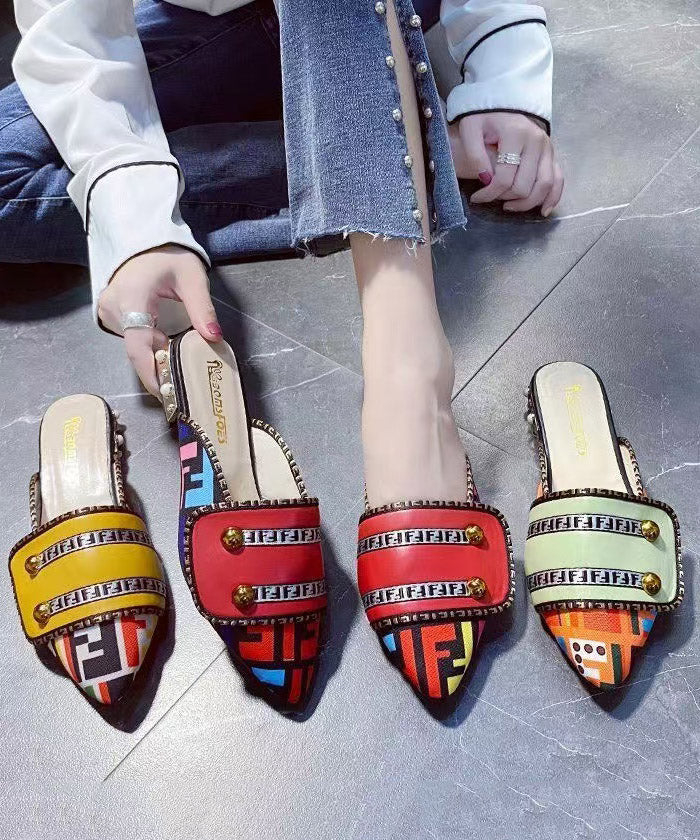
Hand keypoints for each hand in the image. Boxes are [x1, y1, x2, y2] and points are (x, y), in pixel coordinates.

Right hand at [98, 245, 221, 396]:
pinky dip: (149, 348)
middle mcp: (114, 306)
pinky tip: (165, 352)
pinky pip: (131, 339)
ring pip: (134, 347)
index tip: (167, 393)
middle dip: (158, 371)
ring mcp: (109, 311)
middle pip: (136, 351)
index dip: (151, 373)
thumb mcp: (192, 277)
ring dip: (155, 359)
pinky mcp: (110, 314)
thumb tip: (214, 338)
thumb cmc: (168, 256)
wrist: (144, 241)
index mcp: (133, 297)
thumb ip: (203, 308)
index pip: (138, 346)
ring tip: (178, 371)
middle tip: (181, 389)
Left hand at [449, 112, 563, 215]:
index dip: (489, 194)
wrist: (501, 102)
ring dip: (526, 203)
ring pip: (544, 186)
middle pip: (524, 185)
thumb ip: (475, 155)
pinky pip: (558, 179)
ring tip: (509, 206)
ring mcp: (547, 148)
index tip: (476, 197)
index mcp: (516, 134)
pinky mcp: (552, 154)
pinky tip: (543, 211)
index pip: (504, 177)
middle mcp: (536, 141)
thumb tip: (486, 181)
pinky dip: (552, 197)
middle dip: (505, 198)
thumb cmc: (483, 118)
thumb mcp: (470, 130)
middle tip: (492, 197)